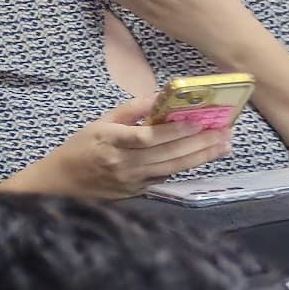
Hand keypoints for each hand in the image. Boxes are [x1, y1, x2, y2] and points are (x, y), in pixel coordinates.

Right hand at [18, 90, 231, 197]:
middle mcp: (123, 163)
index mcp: (110, 141)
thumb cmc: (82, 146)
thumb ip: (131, 110)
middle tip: (225, 132)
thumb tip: (160, 97)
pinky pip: (167, 176)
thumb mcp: (100, 122)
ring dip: (202, 156)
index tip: (198, 121)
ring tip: (224, 145)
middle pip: (167, 154)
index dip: (174, 131)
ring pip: (173, 168)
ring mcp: (132, 180)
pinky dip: (187, 166)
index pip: (147, 137)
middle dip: (200, 143)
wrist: (63, 182)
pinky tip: (205, 156)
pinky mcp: (139, 192)